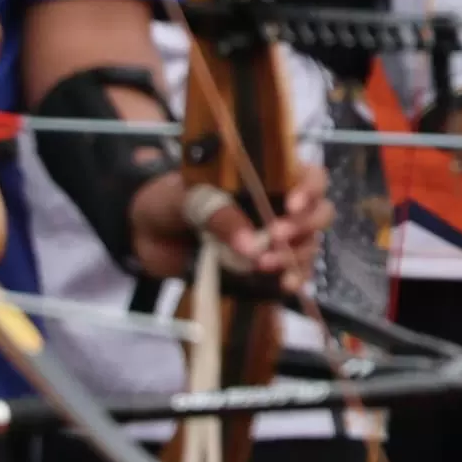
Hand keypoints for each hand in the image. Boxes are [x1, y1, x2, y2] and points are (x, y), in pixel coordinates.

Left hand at [136, 151, 332, 283]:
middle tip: (275, 237)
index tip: (292, 206)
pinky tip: (282, 285)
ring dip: (295, 256)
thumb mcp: (187, 198)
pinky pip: (290, 275)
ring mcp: (273, 240)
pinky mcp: (262, 269)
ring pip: (308, 245)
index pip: (309, 176)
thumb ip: (218, 215)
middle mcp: (278, 207)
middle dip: (305, 227)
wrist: (141, 234)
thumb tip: (249, 245)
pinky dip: (291, 280)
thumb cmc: (167, 201)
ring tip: (264, 265)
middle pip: (319, 213)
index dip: (310, 189)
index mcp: (267, 179)